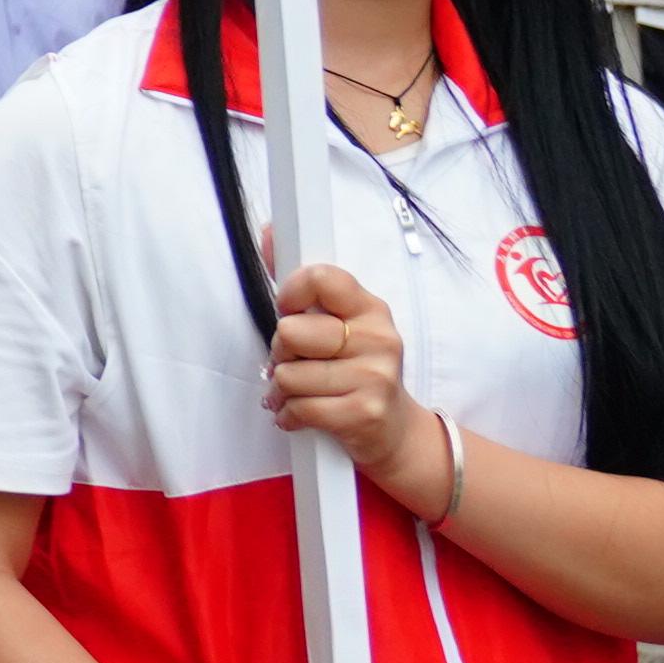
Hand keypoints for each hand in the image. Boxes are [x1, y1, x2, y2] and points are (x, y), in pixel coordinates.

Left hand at [268, 260, 419, 491]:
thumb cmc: (354, 370)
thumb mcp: (337, 324)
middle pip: (290, 331)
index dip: (290, 294)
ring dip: (283, 389)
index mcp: (369, 307)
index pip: (320, 278)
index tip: (289, 310)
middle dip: (280, 353)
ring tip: (301, 391)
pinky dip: (289, 415)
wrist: (393, 429)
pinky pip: (299, 408)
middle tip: (296, 362)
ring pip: (288, 375)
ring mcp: (374, 376)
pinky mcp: (364, 412)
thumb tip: (270, 233)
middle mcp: (378, 337)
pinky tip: (302, 414)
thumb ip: (302, 285)